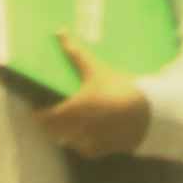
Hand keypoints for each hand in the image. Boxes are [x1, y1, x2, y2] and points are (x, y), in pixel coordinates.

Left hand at [36, 33, 151, 158]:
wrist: (148, 113)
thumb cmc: (119, 89)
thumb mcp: (96, 70)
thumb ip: (76, 54)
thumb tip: (60, 32)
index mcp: (73, 109)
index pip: (45, 119)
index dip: (37, 116)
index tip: (34, 112)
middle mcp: (77, 128)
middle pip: (53, 133)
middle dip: (49, 126)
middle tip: (48, 118)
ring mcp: (90, 141)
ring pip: (68, 142)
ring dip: (64, 135)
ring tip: (65, 126)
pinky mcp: (102, 149)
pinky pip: (84, 150)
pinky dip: (80, 144)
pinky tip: (83, 137)